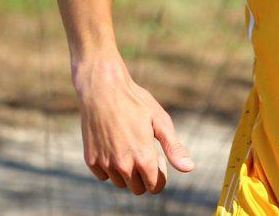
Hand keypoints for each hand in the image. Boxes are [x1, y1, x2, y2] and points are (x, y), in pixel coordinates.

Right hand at [74, 61, 193, 194]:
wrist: (102, 89)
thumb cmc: (136, 102)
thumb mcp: (160, 121)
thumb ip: (174, 148)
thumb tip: (189, 168)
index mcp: (144, 157)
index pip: (155, 187)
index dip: (160, 175)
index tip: (158, 158)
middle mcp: (123, 165)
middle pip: (138, 189)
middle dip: (144, 176)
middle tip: (143, 151)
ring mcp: (105, 163)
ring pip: (120, 183)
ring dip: (126, 172)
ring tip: (128, 146)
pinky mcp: (90, 160)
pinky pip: (104, 175)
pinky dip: (110, 167)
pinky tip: (113, 146)